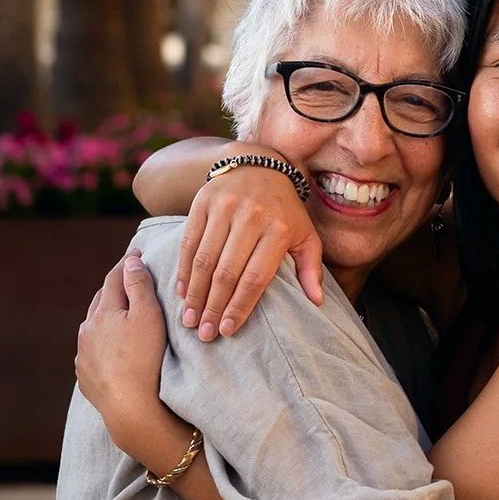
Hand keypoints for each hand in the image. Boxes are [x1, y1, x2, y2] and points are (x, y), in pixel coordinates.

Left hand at [76, 253, 167, 453]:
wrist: (129, 407)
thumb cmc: (145, 360)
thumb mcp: (149, 316)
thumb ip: (139, 286)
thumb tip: (130, 262)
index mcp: (103, 312)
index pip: (114, 278)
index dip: (126, 264)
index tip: (137, 253)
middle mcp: (87, 330)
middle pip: (100, 301)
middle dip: (114, 288)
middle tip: (128, 280)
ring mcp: (84, 355)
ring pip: (93, 328)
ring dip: (105, 317)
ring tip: (118, 316)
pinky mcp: (85, 376)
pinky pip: (92, 352)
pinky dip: (101, 344)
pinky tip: (109, 350)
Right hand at [177, 165, 323, 339]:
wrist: (260, 165)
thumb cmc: (285, 211)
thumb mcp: (306, 235)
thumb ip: (310, 268)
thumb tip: (316, 302)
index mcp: (278, 230)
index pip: (255, 277)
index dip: (240, 306)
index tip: (228, 330)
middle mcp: (251, 217)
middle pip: (226, 271)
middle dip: (213, 306)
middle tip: (204, 334)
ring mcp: (224, 207)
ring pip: (204, 258)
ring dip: (194, 293)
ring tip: (189, 319)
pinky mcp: (203, 201)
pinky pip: (189, 240)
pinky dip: (183, 268)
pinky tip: (181, 292)